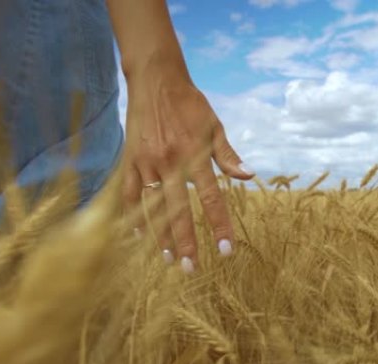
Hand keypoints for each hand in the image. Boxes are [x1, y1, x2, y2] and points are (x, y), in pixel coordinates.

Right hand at [121, 65, 253, 273]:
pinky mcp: (128, 160)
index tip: (225, 250)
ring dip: (160, 236)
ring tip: (167, 260)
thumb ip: (229, 155)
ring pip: (152, 208)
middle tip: (192, 269)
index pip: (212, 199)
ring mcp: (146, 163)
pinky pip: (128, 194)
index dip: (219, 226)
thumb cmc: (190, 104)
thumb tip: (249, 177)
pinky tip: (138, 236)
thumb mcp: (215, 126)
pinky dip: (133, 215)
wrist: (155, 80)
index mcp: (194, 155)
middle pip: (179, 211)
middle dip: (186, 243)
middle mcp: (169, 162)